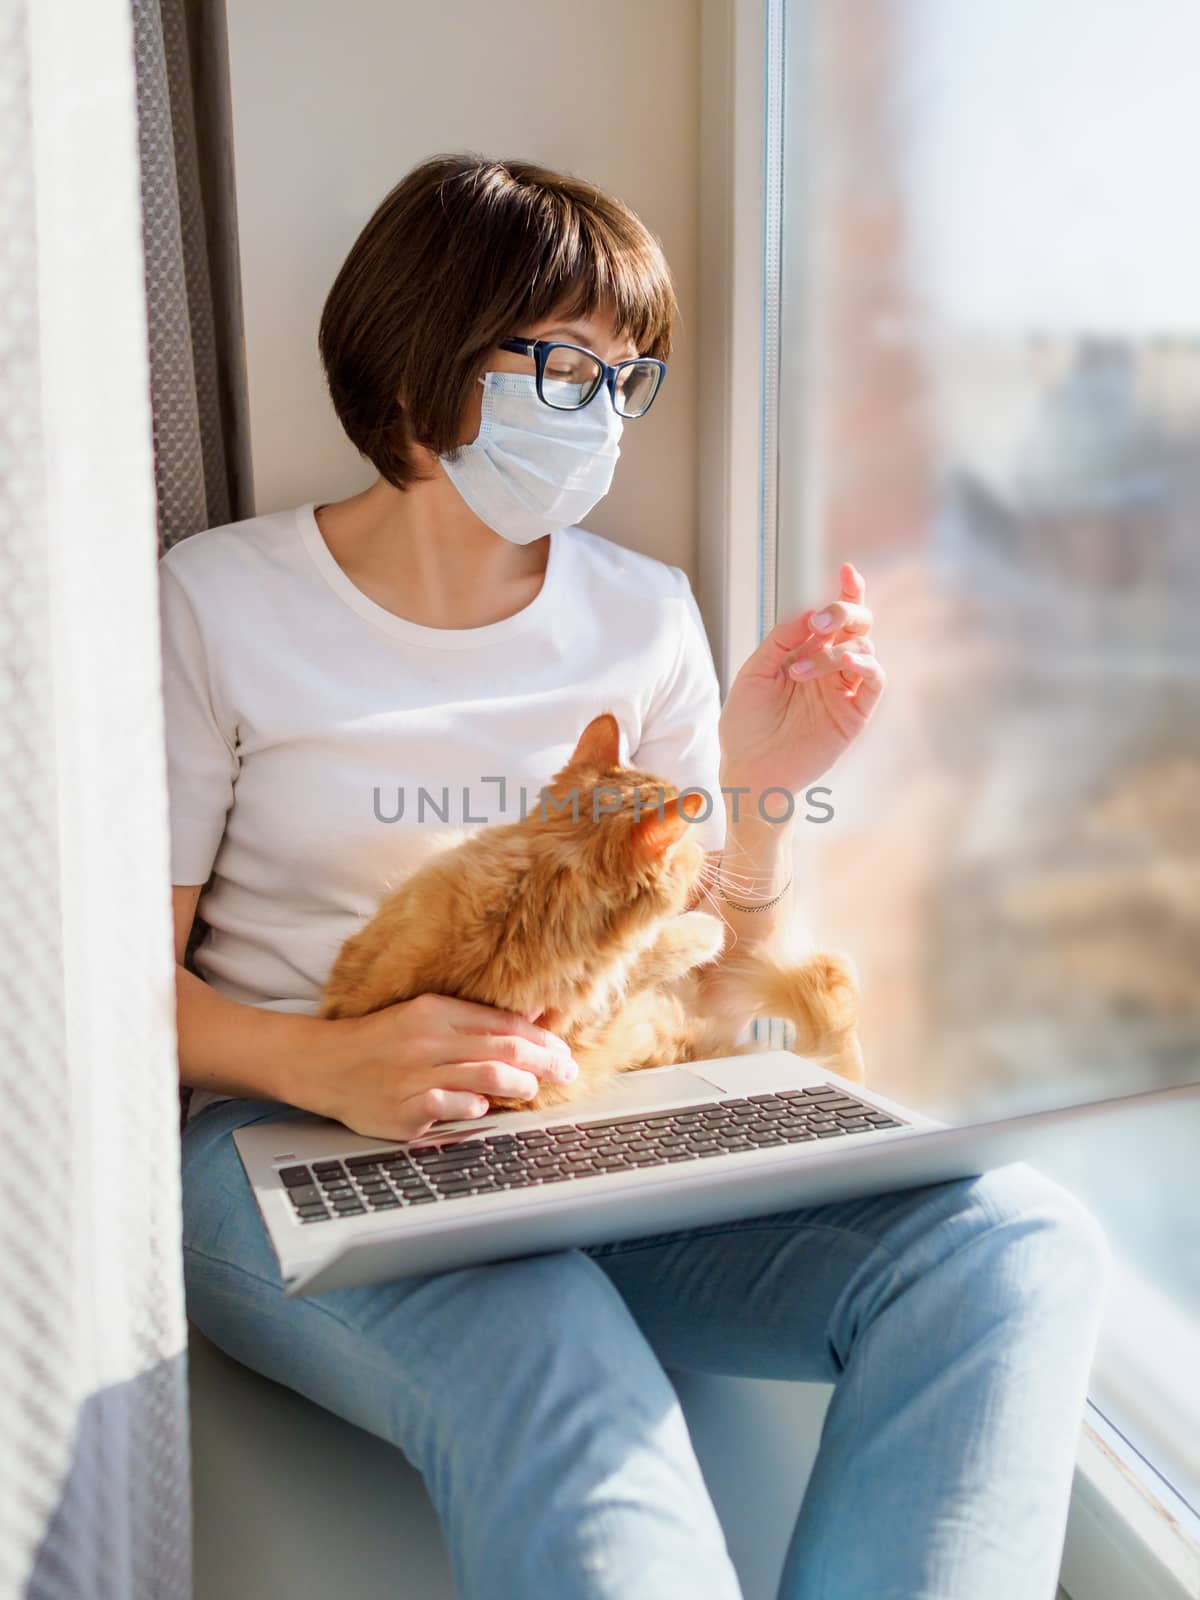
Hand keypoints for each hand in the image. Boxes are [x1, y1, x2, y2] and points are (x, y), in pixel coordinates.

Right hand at [314, 994, 579, 1141]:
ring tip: (532, 1089)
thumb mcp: (426, 1015)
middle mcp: (428, 1040)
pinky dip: (476, 1106)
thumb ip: (477, 1018)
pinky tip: (485, 1107)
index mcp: (436, 1011)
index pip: (503, 1023)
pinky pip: (455, 1107)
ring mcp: (417, 1076)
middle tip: (567, 1071)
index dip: (540, 1038)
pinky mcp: (406, 1110)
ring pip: (487, 1076)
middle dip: (545, 1061)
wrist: (324, 1065)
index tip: (563, 1049)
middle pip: (504, 1049)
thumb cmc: (382, 1041)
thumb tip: (534, 1013)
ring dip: (520, 1084)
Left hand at [718, 562, 884, 795]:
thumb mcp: (755, 671)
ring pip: (863, 649)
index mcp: (807, 653)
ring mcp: (844, 690)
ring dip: (833, 651)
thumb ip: (782, 639)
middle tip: (822, 620)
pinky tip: (847, 664)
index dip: (847, 592)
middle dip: (846, 612)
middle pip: (858, 626)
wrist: (747, 769)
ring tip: (798, 671)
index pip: (835, 618)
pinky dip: (865, 666)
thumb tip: (813, 611)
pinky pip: (874, 681)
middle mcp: (831, 668)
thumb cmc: (745, 724)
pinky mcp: (854, 714)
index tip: (847, 571)